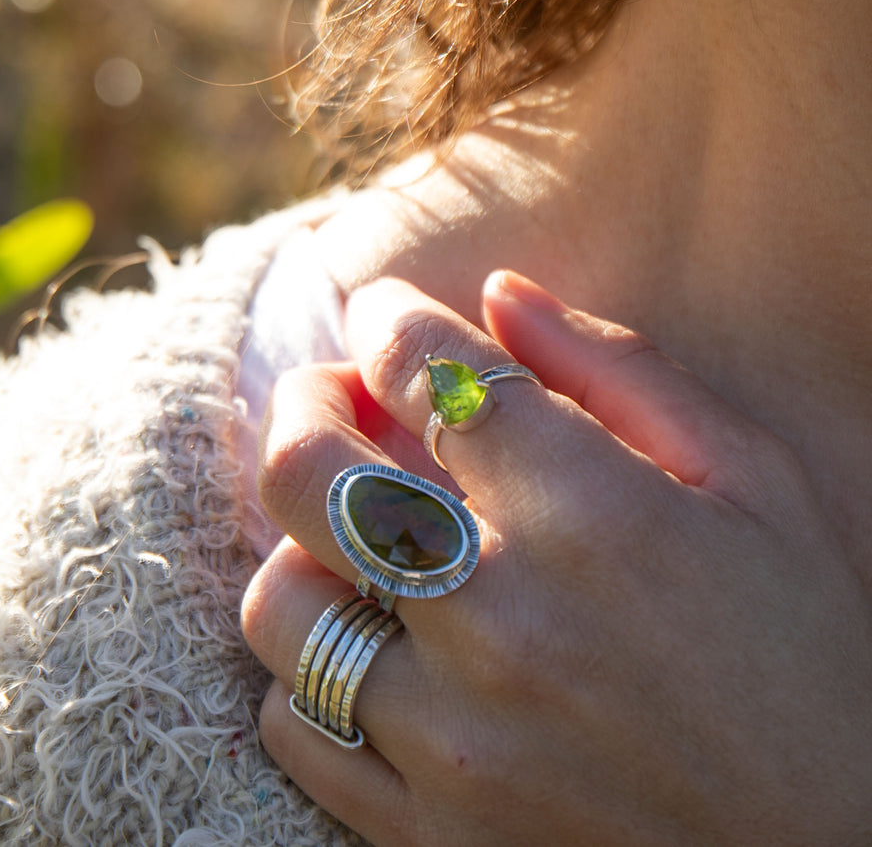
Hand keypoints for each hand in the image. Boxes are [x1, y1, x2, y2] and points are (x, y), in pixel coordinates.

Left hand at [241, 273, 871, 846]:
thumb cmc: (807, 650)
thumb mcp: (753, 480)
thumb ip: (619, 370)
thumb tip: (498, 294)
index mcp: (588, 510)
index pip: (421, 368)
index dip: (387, 317)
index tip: (388, 315)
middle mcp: (501, 615)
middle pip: (306, 467)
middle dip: (308, 403)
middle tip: (337, 398)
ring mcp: (452, 733)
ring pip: (280, 599)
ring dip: (303, 543)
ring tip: (351, 532)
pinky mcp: (429, 830)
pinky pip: (295, 726)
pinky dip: (310, 671)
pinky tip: (372, 646)